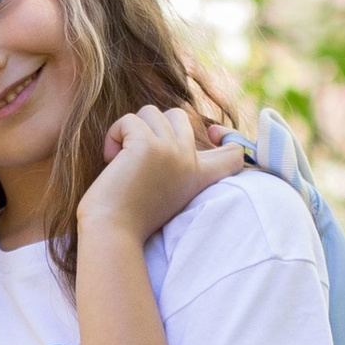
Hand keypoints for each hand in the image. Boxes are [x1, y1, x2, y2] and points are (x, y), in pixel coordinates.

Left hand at [79, 101, 245, 247]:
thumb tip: (171, 125)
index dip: (227, 136)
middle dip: (152, 127)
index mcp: (199, 177)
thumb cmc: (130, 216)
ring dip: (129, 130)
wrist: (112, 233)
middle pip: (179, 115)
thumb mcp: (168, 190)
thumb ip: (177, 165)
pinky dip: (114, 134)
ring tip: (119, 157)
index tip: (210, 135)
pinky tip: (110, 159)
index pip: (234, 154)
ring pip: (150, 112)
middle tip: (135, 155)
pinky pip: (129, 120)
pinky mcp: (147, 145)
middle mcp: (190, 161)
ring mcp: (172, 151)